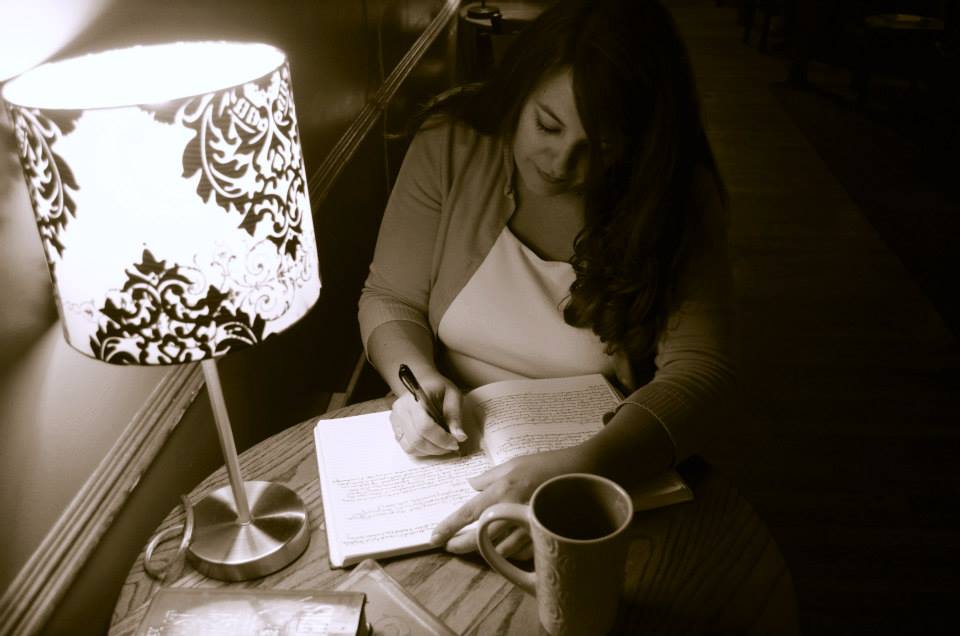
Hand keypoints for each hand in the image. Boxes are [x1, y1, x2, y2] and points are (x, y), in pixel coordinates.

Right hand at [390, 372, 466, 455]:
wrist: (424, 384)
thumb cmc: (439, 389)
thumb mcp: (453, 396)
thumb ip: (455, 416)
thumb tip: (459, 437)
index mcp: (414, 399)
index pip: (424, 426)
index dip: (441, 439)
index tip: (455, 443)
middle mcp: (401, 410)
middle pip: (417, 440)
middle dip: (437, 448)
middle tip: (451, 446)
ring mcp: (395, 420)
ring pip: (411, 447)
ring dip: (430, 451)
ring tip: (442, 445)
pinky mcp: (395, 428)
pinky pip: (407, 447)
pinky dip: (422, 450)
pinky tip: (432, 443)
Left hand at [432, 447, 586, 558]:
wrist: (584, 474)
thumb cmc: (548, 465)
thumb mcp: (515, 463)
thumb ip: (490, 476)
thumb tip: (471, 485)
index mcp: (502, 492)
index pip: (467, 514)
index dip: (448, 528)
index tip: (434, 538)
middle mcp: (512, 513)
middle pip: (479, 539)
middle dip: (462, 545)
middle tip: (451, 546)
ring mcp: (529, 529)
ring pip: (498, 551)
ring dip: (485, 550)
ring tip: (475, 545)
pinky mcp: (543, 540)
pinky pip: (520, 554)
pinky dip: (508, 552)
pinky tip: (503, 547)